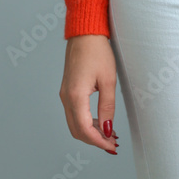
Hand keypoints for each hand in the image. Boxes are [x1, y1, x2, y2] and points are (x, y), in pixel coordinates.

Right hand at [59, 35, 119, 154]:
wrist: (85, 32)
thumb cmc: (98, 51)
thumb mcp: (108, 80)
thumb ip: (107, 107)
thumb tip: (107, 130)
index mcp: (75, 96)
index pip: (85, 130)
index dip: (99, 142)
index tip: (112, 147)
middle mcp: (66, 97)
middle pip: (77, 131)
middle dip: (94, 140)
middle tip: (113, 144)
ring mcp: (65, 94)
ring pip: (74, 123)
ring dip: (90, 132)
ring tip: (110, 134)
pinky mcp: (68, 90)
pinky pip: (74, 113)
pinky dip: (86, 122)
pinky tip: (101, 121)